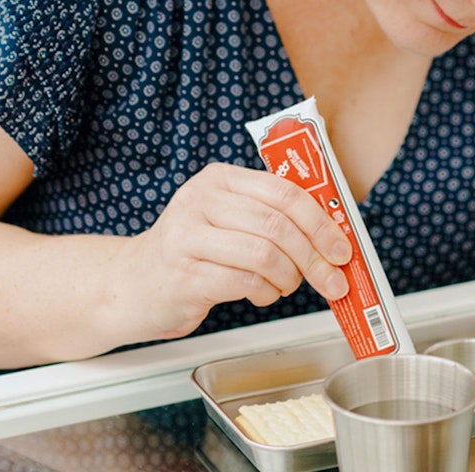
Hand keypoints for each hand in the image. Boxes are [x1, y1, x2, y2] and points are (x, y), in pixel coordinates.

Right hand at [111, 162, 352, 343]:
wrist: (132, 284)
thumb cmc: (192, 252)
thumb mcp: (228, 220)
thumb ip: (272, 218)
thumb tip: (332, 235)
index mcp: (219, 180)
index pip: (284, 192)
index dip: (322, 222)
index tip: (342, 248)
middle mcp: (200, 200)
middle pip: (278, 225)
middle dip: (315, 257)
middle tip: (332, 279)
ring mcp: (187, 237)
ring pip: (265, 254)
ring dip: (289, 277)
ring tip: (286, 285)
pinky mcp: (183, 276)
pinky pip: (245, 283)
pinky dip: (266, 293)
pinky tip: (262, 294)